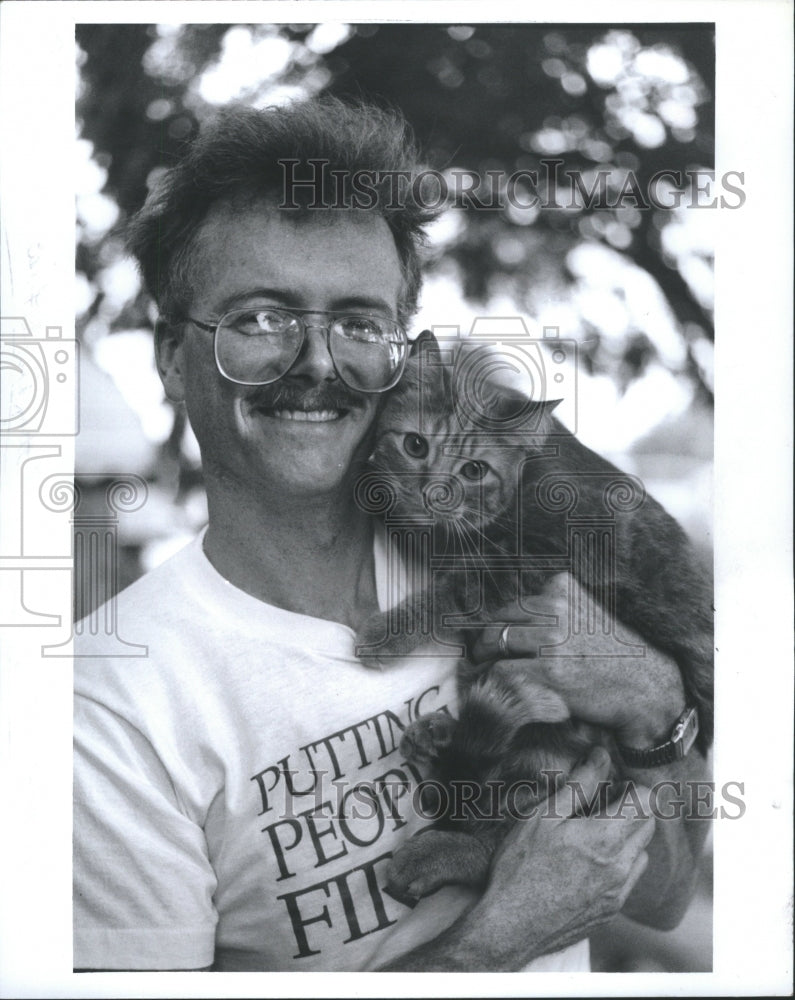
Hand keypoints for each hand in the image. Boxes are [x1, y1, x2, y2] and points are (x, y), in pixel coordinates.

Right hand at [469, 747, 655, 966]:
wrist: (511, 924)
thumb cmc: (520, 867)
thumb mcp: (543, 816)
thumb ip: (579, 785)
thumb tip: (600, 757)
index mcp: (606, 837)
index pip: (645, 801)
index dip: (630, 787)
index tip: (609, 785)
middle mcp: (621, 865)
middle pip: (648, 824)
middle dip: (631, 808)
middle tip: (600, 804)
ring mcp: (619, 890)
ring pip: (642, 851)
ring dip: (628, 835)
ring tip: (594, 832)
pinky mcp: (612, 909)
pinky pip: (631, 876)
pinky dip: (622, 861)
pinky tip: (592, 860)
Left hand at [470, 572, 685, 746]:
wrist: (646, 689)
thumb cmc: (617, 655)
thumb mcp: (589, 612)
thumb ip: (556, 607)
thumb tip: (510, 617)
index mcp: (563, 587)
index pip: (515, 603)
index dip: (501, 623)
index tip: (494, 638)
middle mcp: (556, 608)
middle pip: (500, 619)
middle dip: (487, 639)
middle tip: (481, 656)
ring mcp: (551, 639)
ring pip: (495, 642)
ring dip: (484, 659)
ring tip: (483, 671)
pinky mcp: (547, 670)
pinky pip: (501, 671)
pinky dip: (491, 680)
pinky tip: (493, 688)